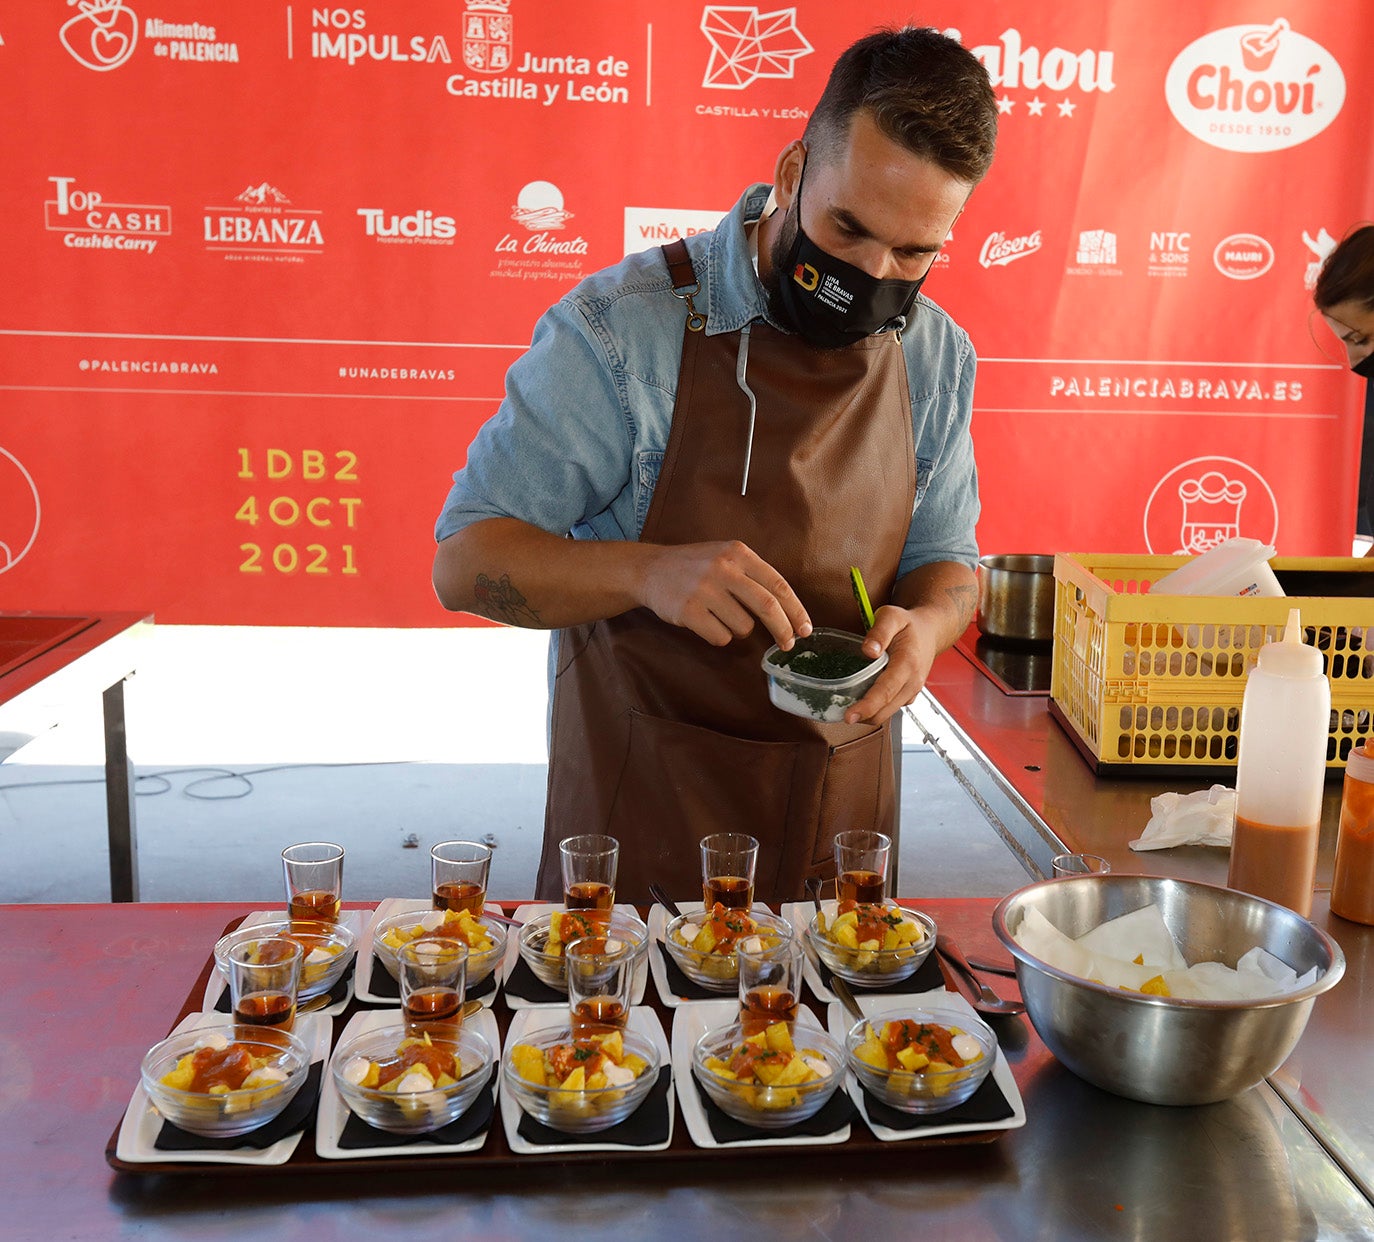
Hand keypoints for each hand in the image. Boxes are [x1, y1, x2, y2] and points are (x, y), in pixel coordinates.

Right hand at [638, 540, 811, 649]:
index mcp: (738, 553)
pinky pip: (720, 637)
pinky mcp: (688, 611)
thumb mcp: (725, 557)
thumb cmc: (695, 566)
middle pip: (767, 607)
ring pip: (743, 627)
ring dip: (738, 630)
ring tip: (720, 616)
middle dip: (783, 630)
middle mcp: (723, 568)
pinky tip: (705, 622)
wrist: (649, 569)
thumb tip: (789, 612)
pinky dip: (718, 636)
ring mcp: (704, 589)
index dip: (796, 610)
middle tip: (788, 645)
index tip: (805, 630)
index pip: (778, 585)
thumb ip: (754, 576)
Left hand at [843, 605, 937, 724]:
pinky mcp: (907, 696)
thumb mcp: (892, 616)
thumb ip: (880, 631)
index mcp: (908, 664)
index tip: (849, 716)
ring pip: (886, 714)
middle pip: (884, 710)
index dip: (866, 706)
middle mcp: (912, 682)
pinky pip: (889, 709)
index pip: (885, 691)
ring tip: (846, 707)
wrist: (929, 632)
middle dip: (862, 716)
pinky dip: (875, 710)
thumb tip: (869, 651)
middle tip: (838, 713)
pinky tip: (861, 700)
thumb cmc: (908, 624)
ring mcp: (911, 692)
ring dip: (867, 715)